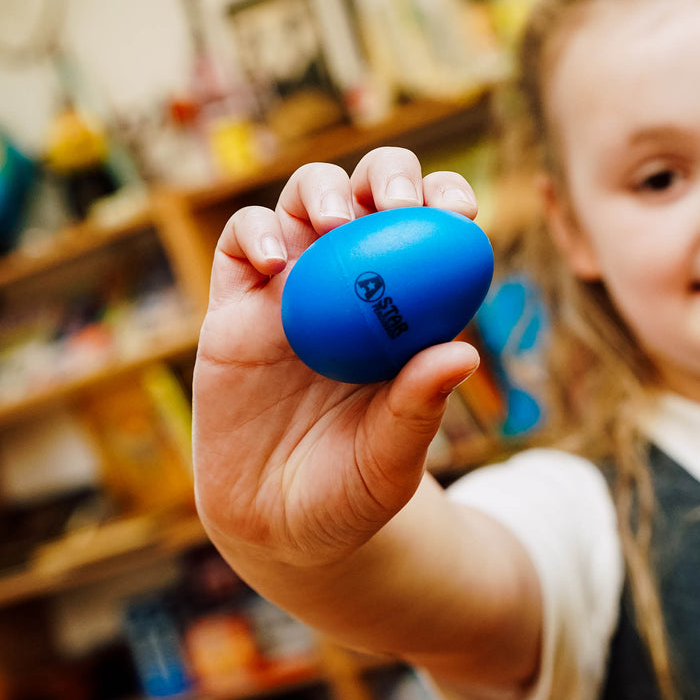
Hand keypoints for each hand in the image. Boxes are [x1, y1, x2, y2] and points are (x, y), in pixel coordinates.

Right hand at [192, 147, 481, 567]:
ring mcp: (289, 293)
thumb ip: (419, 406)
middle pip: (368, 195)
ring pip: (303, 202)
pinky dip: (258, 234)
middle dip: (387, 175)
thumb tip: (464, 352)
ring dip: (321, 191)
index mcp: (400, 313)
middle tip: (395, 201)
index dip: (444, 204)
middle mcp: (347, 290)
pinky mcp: (235, 309)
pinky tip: (278, 262)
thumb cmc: (350, 490)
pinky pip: (241, 246)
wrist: (279, 524)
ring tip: (335, 222)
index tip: (461, 211)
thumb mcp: (392, 457)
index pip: (427, 235)